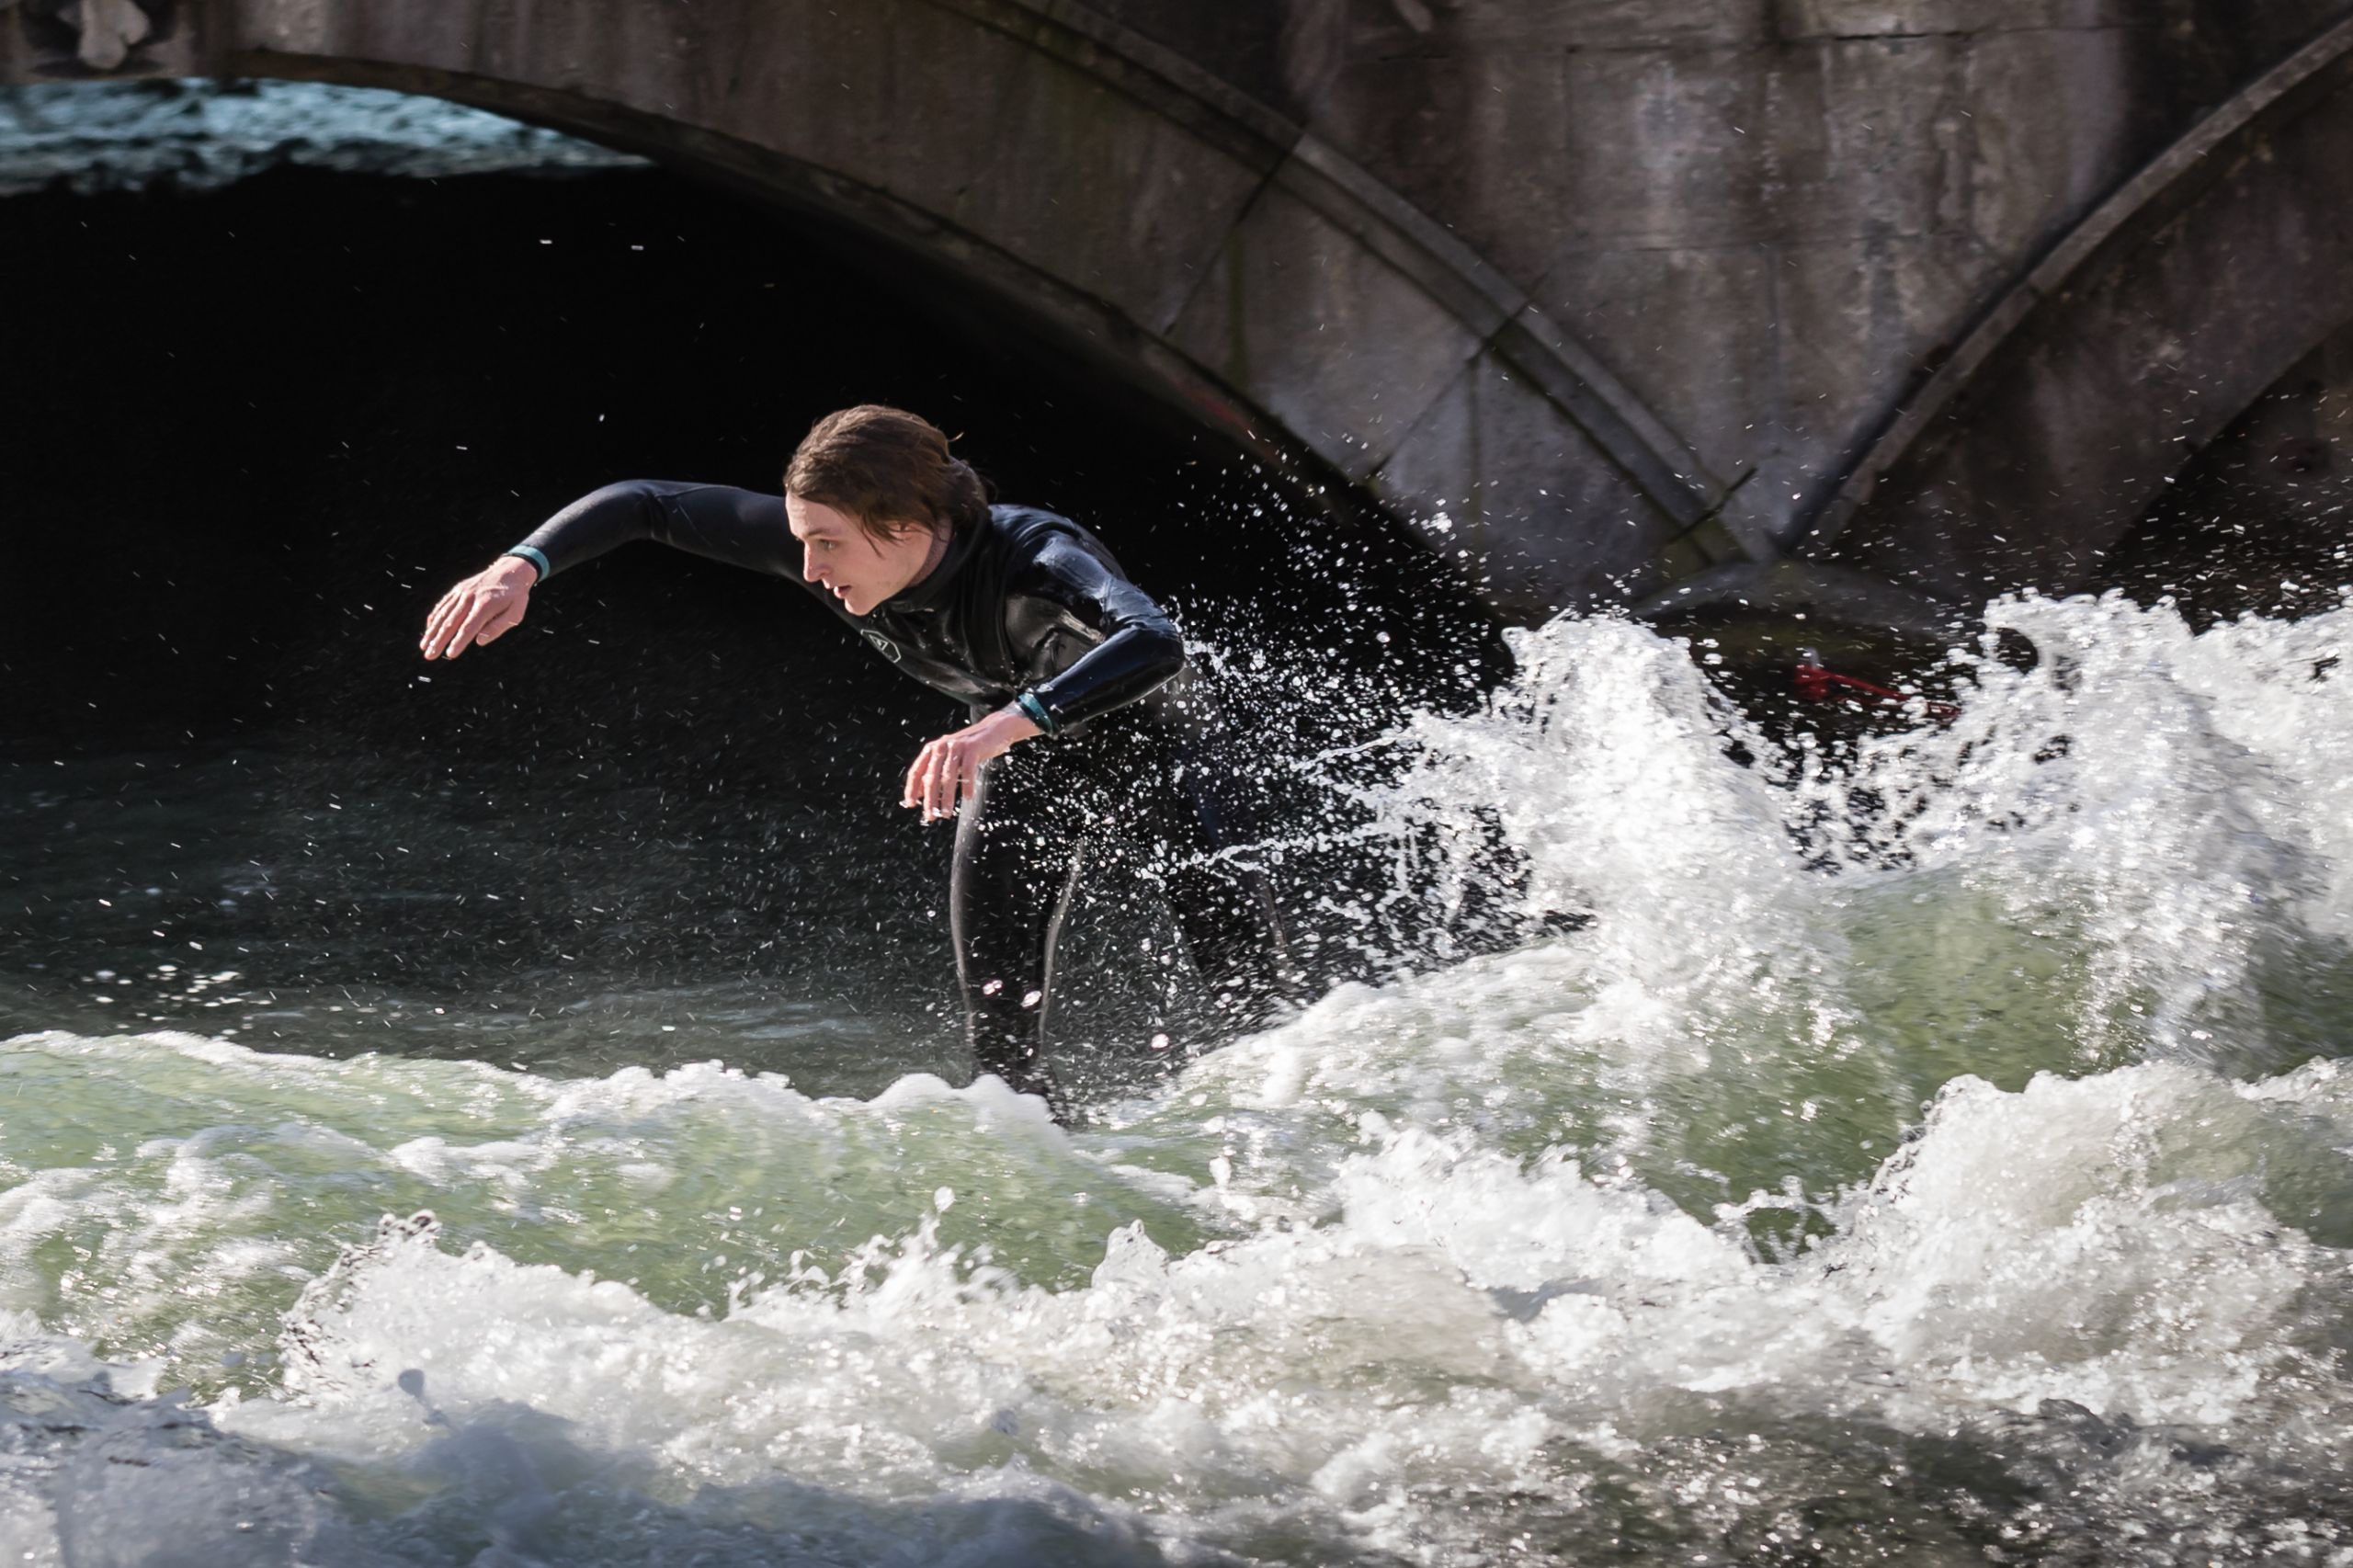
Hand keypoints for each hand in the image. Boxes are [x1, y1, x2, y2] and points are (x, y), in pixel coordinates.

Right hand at [421, 555, 537, 659]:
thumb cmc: (515, 597)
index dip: (459, 641)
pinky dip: (434, 617)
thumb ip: (498, 627)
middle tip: (429, 656)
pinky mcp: (457, 589)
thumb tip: (479, 641)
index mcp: (485, 605)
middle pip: (451, 622)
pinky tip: (429, 629)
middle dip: (438, 640)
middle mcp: (470, 597)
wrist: (510, 570)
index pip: (468, 627)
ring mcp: (462, 592)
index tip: (450, 654)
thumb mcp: (515, 613)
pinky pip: (443, 605)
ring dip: (432, 631)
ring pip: (443, 614)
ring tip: (424, 646)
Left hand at [903, 706, 1041, 821]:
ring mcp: (956, 747)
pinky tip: (968, 798)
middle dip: (930, 800)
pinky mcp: (972, 748)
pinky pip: (967, 771)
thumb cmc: (969, 748)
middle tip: (931, 816)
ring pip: (948, 777)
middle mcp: (941, 746)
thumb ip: (934, 772)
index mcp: (932, 749)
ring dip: (947, 798)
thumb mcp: (948, 758)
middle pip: (931, 778)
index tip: (910, 805)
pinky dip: (967, 786)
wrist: (993, 729)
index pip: (916, 772)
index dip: (911, 789)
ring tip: (946, 813)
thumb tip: (920, 795)